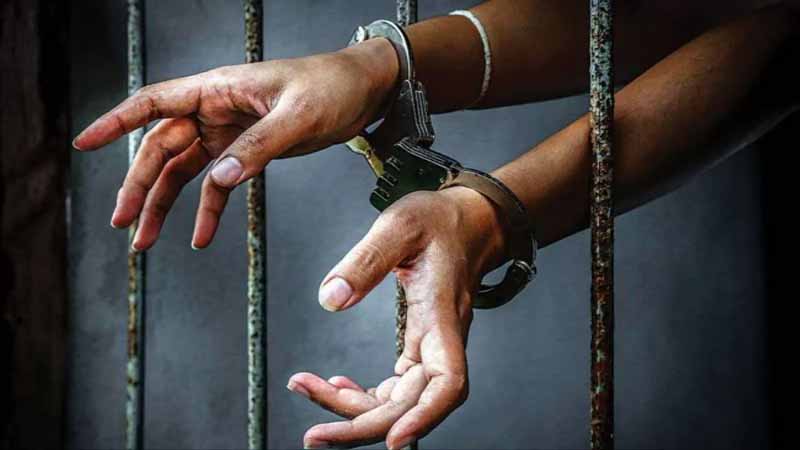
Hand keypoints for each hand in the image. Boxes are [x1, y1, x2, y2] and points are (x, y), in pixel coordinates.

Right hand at [72, 39, 397, 249]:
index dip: (117, 122)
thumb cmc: (332, 87)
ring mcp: (228, 131)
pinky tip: (201, 236)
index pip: (155, 102)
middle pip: (162, 148)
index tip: (85, 143)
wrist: (365, 91)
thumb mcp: (298, 115)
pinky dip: (208, 209)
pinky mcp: (247, 150)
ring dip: (164, 204)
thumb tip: (220, 178)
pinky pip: (217, 183)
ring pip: (184, 171)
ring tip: (146, 242)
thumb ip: (260, 146)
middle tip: (124, 224)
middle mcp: (215, 109)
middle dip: (140, 186)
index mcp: (218, 89)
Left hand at [286, 187, 507, 448]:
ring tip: (307, 390)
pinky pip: (394, 386)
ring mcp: (432, 347)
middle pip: (410, 404)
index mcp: (442, 315)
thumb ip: (366, 260)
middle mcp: (442, 340)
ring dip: (353, 409)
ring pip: (397, 399)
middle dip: (361, 426)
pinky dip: (363, 394)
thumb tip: (331, 300)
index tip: (394, 439)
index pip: (447, 381)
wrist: (467, 222)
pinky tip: (336, 384)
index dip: (424, 416)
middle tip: (313, 435)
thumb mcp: (400, 226)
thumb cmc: (440, 222)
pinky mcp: (420, 345)